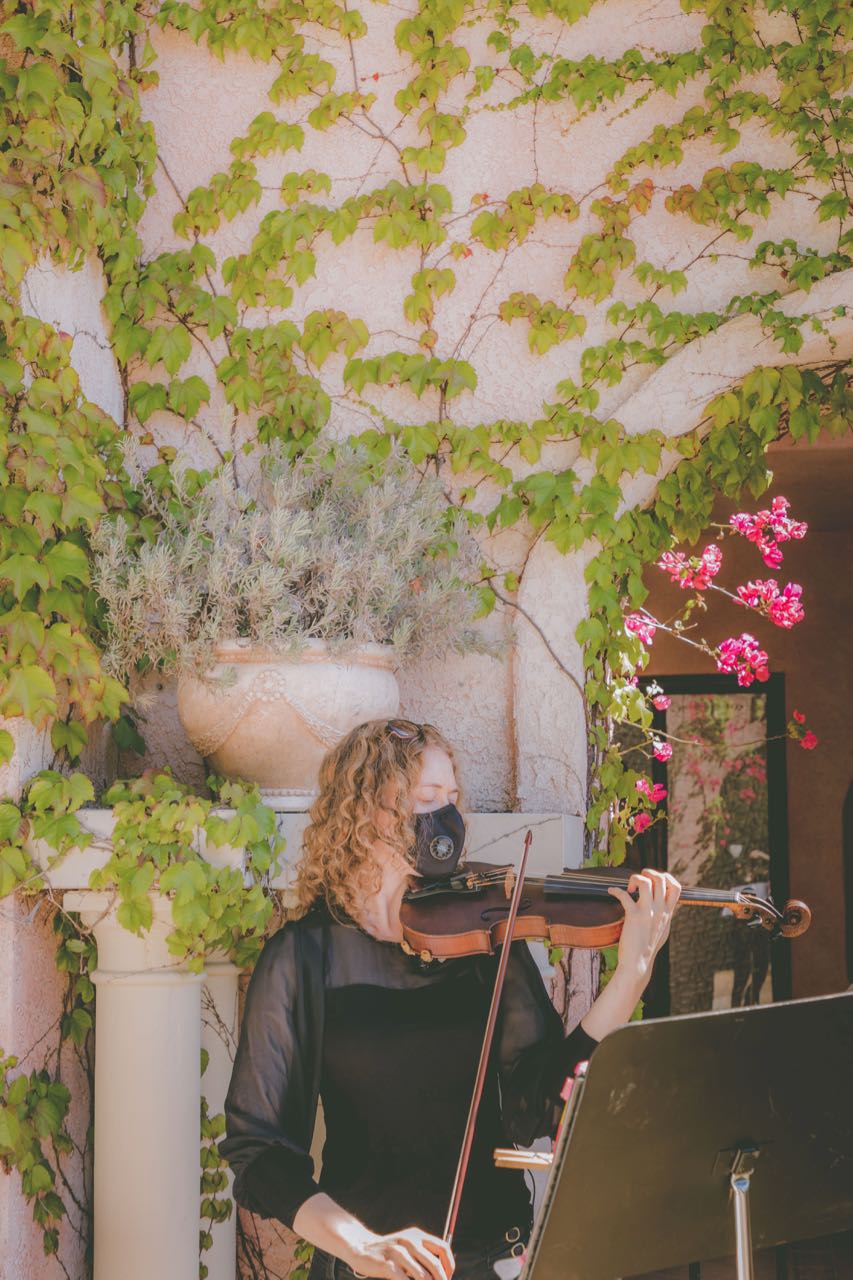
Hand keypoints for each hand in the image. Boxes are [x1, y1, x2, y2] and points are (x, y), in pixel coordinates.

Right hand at [344, 1227, 454, 1279]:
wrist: (361, 1248)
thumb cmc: (389, 1253)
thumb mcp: (408, 1246)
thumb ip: (423, 1255)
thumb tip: (444, 1274)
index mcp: (417, 1235)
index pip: (443, 1249)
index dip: (449, 1266)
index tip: (448, 1278)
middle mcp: (409, 1240)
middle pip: (435, 1265)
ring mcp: (398, 1252)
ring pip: (423, 1276)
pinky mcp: (387, 1264)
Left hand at [607, 868, 680, 988]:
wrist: (638, 964)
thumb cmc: (648, 948)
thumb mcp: (663, 930)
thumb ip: (665, 916)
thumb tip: (666, 907)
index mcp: (668, 913)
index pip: (676, 887)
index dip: (666, 877)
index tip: (655, 880)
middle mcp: (660, 911)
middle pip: (661, 879)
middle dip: (648, 873)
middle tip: (639, 880)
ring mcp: (648, 913)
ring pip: (645, 882)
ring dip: (635, 878)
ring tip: (629, 887)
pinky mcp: (634, 917)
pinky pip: (624, 896)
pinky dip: (616, 890)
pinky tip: (611, 891)